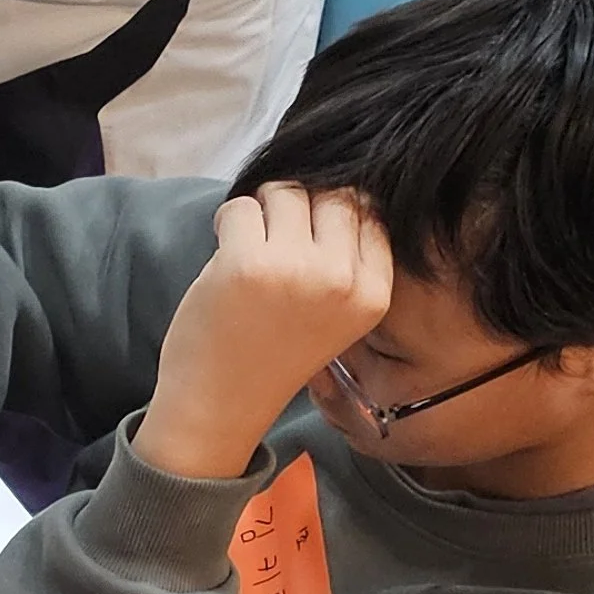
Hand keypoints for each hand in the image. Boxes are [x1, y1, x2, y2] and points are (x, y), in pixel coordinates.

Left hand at [136, 180, 393, 483]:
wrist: (221, 406)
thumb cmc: (274, 354)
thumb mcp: (336, 313)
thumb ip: (346, 260)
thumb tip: (333, 187)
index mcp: (372, 292)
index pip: (370, 210)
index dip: (332, 212)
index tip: (307, 235)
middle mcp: (341, 279)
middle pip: (332, 194)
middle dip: (299, 207)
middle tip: (273, 241)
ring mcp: (295, 269)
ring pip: (286, 193)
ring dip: (261, 210)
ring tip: (249, 249)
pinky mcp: (246, 264)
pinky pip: (241, 206)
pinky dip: (228, 221)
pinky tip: (225, 256)